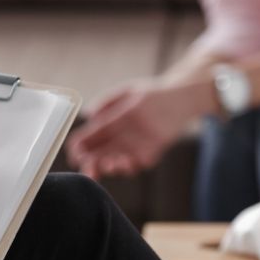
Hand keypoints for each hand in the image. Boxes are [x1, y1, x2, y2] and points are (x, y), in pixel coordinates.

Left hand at [66, 73, 216, 179]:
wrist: (186, 97)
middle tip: (79, 164)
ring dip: (107, 166)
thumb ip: (106, 102)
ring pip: (123, 159)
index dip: (85, 141)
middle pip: (110, 148)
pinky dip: (126, 166)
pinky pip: (138, 163)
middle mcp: (139, 127)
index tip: (73, 150)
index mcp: (129, 110)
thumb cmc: (152, 93)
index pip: (101, 129)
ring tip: (94, 170)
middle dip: (92, 159)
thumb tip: (88, 116)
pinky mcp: (159, 149)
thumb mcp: (128, 89)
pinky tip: (117, 166)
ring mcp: (150, 140)